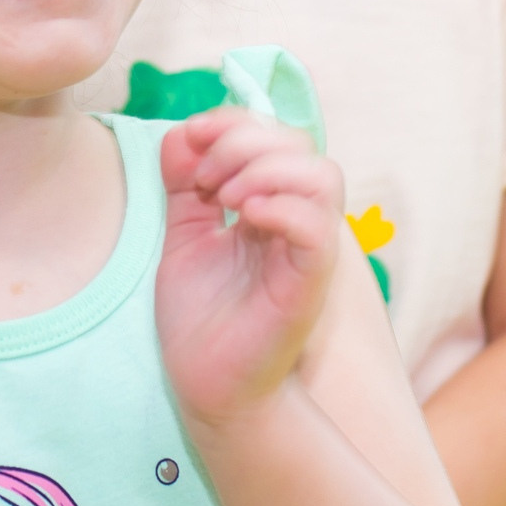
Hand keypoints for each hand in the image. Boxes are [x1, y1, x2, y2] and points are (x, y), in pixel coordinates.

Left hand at [155, 110, 345, 429]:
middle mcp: (295, 221)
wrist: (206, 383)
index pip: (273, 134)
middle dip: (244, 141)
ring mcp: (306, 251)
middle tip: (204, 180)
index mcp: (269, 204)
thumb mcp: (183, 232)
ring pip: (322, 176)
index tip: (190, 139)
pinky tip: (245, 216)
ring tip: (226, 198)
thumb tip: (184, 132)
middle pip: (300, 145)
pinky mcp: (307, 284)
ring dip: (266, 169)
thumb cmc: (200, 314)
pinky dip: (283, 207)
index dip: (233, 122)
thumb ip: (183, 181)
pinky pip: (318, 229)